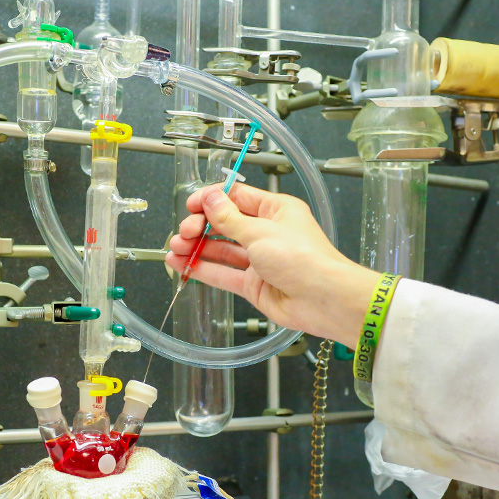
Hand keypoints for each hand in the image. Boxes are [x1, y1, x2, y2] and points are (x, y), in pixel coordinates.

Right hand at [165, 183, 379, 345]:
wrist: (323, 299)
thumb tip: (210, 199)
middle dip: (201, 225)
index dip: (211, 200)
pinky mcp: (253, 284)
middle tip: (185, 231)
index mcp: (276, 210)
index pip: (237, 198)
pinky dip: (202, 268)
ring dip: (196, 247)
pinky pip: (223, 274)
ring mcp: (260, 260)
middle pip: (225, 224)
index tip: (191, 205)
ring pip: (221, 250)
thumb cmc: (304, 259)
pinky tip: (181, 264)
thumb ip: (229, 219)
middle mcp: (267, 233)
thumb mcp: (260, 231)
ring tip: (175, 247)